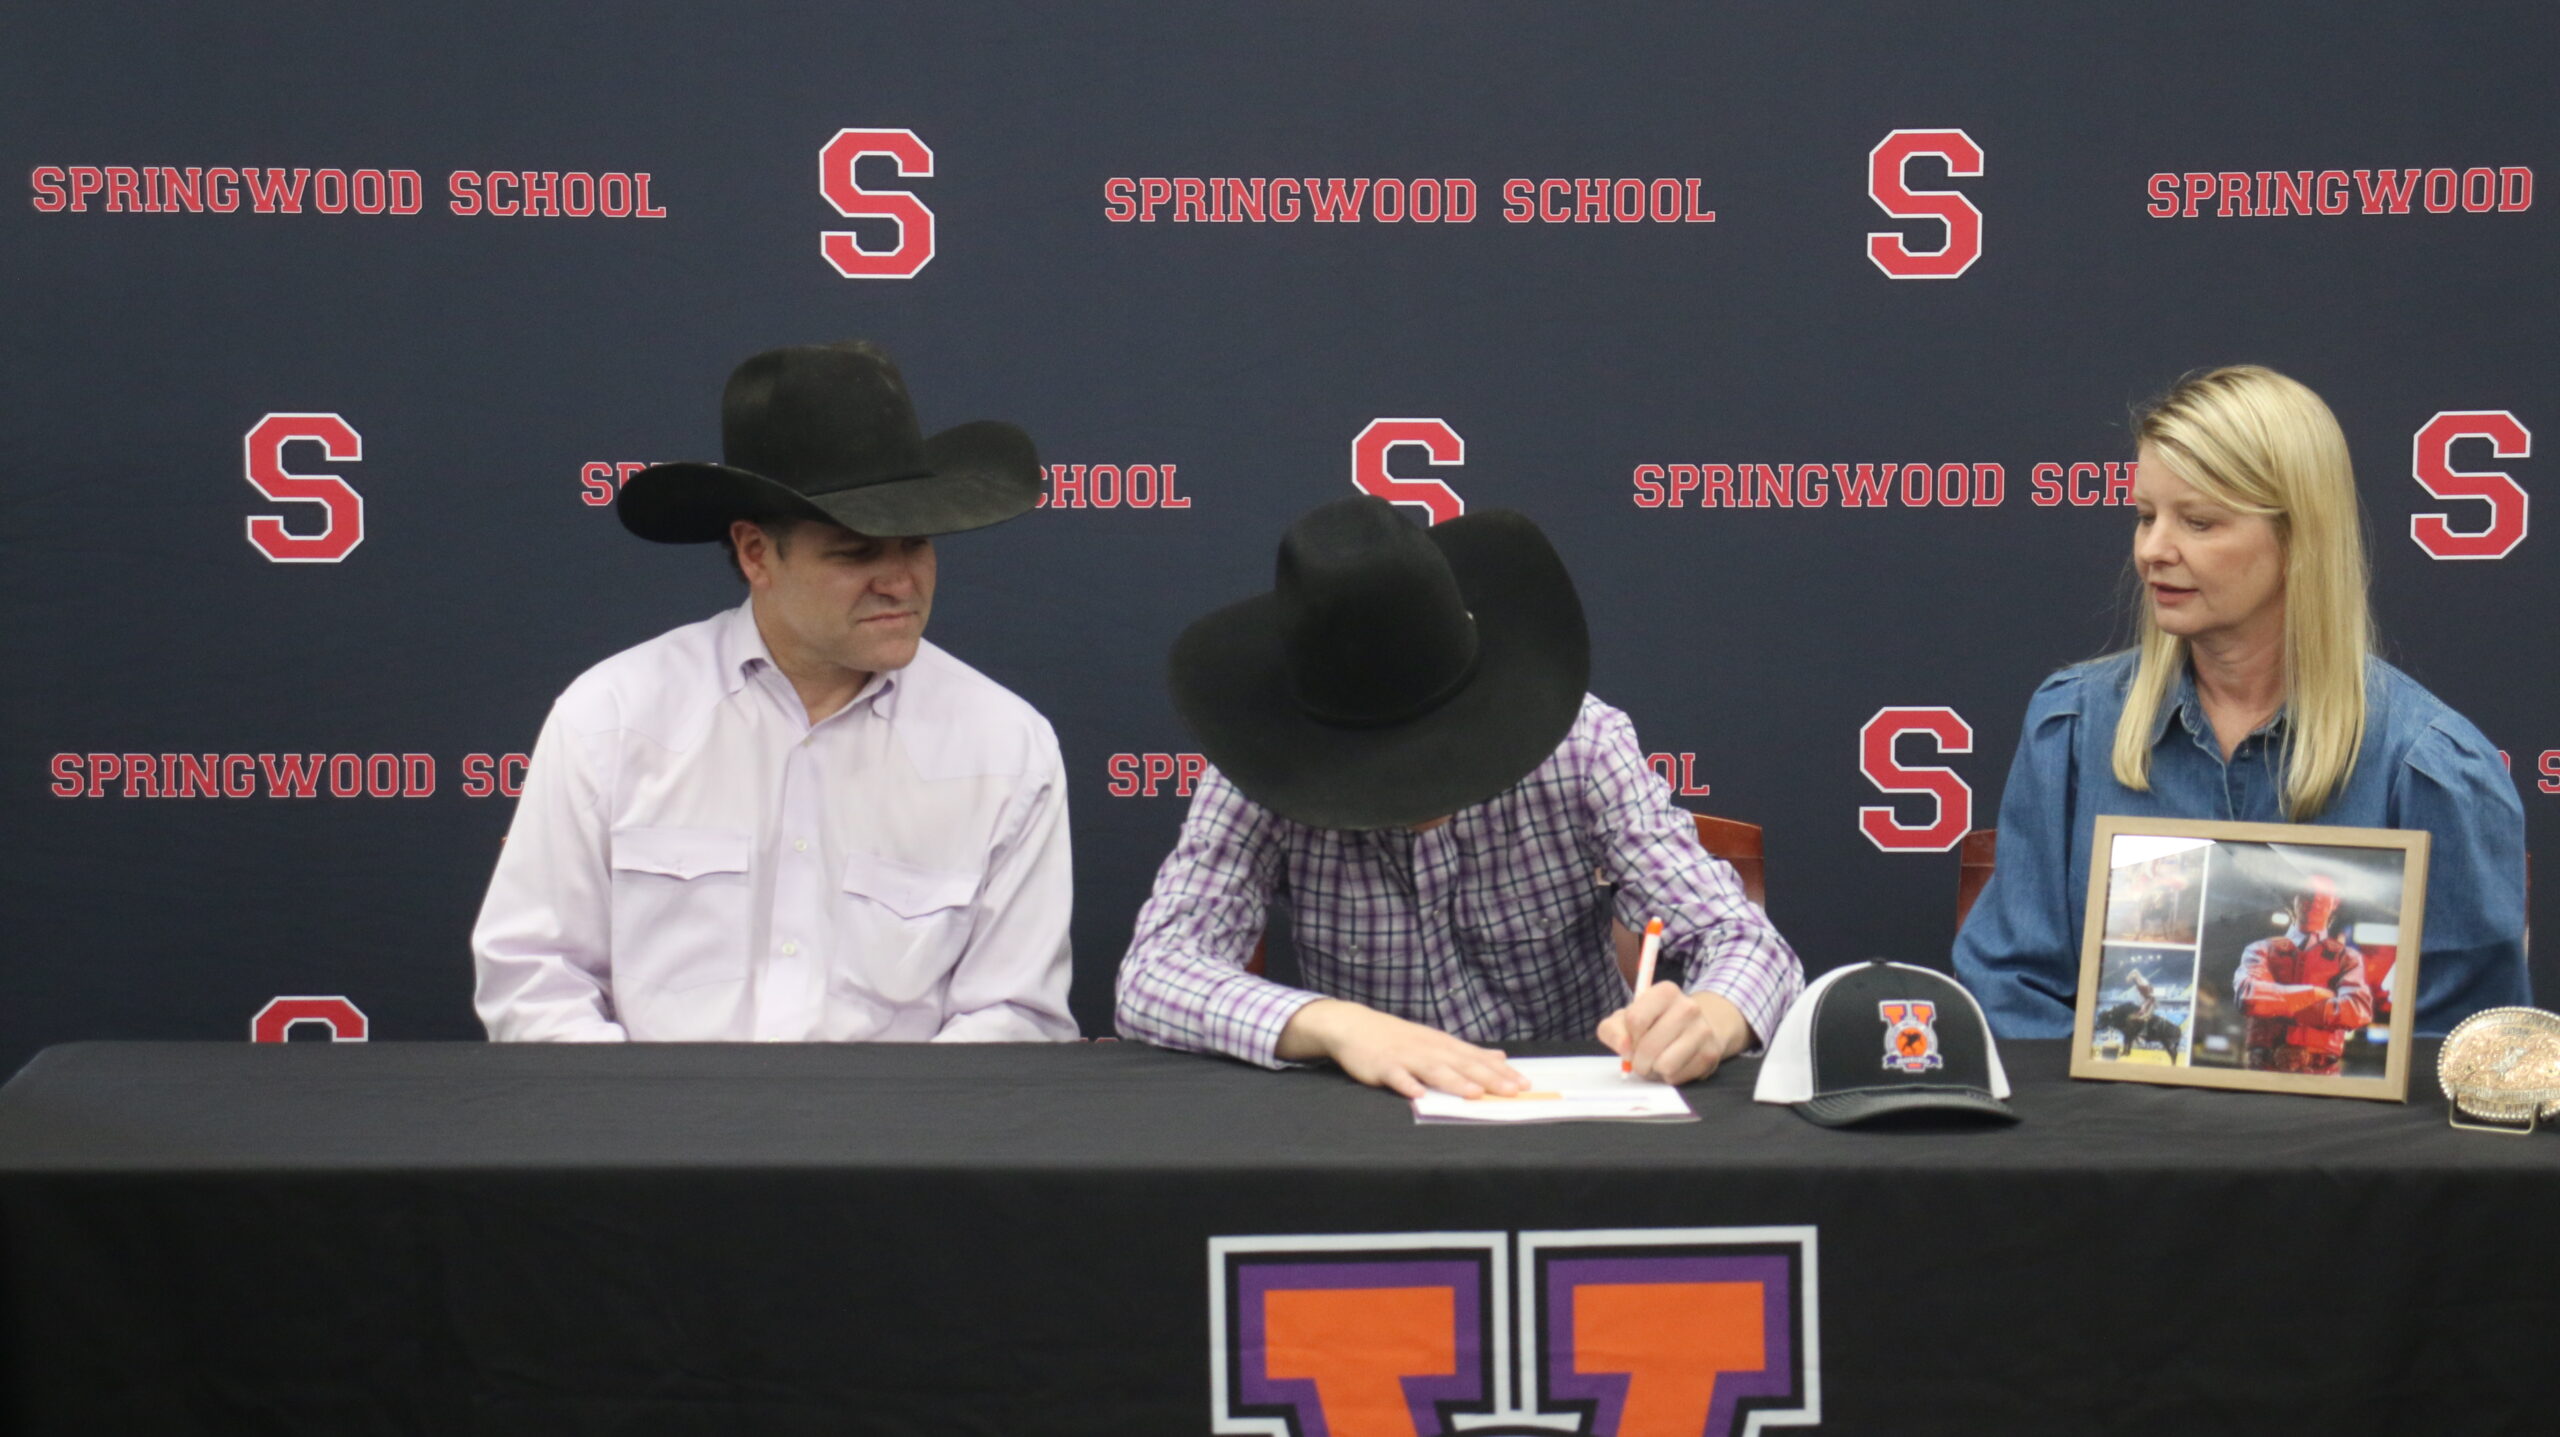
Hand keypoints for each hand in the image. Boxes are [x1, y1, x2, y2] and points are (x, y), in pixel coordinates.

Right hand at [1277, 999, 1528, 1098]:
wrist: (1355, 1025)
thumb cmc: (1398, 1037)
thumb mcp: (1436, 1041)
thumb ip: (1467, 1052)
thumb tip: (1500, 1057)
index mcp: (1443, 1045)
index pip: (1477, 1059)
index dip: (1501, 1072)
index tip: (1524, 1084)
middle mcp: (1429, 1049)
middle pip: (1462, 1065)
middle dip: (1488, 1078)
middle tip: (1512, 1091)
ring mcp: (1405, 1057)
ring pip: (1434, 1070)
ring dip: (1455, 1082)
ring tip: (1475, 1094)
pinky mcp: (1382, 1066)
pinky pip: (1396, 1077)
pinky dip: (1407, 1084)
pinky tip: (1418, 1094)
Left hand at [1597, 984, 1752, 1083]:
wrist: (1694, 1028)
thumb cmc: (1652, 1023)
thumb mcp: (1625, 1019)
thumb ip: (1612, 1030)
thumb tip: (1623, 1047)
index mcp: (1666, 991)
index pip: (1635, 1020)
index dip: (1628, 1038)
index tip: (1632, 1040)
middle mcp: (1689, 1007)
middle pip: (1649, 1046)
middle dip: (1638, 1060)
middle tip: (1641, 1058)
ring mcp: (1703, 1031)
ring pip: (1665, 1065)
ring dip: (1654, 1070)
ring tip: (1657, 1061)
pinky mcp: (1710, 1054)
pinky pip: (1678, 1077)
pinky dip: (1669, 1076)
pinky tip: (1673, 1065)